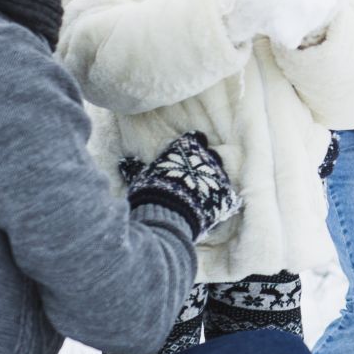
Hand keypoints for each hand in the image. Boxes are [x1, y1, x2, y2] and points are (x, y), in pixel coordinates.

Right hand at [125, 132, 241, 238]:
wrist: (170, 214)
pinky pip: (229, 195)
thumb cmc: (152, 191)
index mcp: (188, 148)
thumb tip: (124, 163)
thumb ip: (136, 169)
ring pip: (221, 173)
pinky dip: (222, 200)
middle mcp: (206, 158)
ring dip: (214, 180)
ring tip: (205, 190)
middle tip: (196, 174)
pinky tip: (217, 206)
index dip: (191, 147)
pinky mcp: (226, 196)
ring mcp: (218, 176)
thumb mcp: (142, 178)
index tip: (187, 154)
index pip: (194, 139)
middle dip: (204, 163)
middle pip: (210, 156)